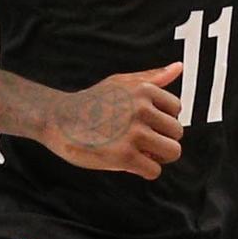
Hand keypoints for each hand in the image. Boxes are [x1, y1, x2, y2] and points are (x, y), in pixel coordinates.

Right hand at [46, 63, 184, 179]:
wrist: (59, 120)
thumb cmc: (91, 102)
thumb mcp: (121, 82)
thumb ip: (152, 77)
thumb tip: (178, 67)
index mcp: (144, 90)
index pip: (176, 109)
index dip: (161, 119)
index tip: (145, 124)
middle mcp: (142, 109)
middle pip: (177, 132)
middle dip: (162, 139)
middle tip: (141, 142)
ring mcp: (134, 133)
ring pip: (172, 152)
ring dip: (158, 157)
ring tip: (140, 153)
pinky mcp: (124, 156)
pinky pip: (154, 170)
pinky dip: (145, 172)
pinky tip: (131, 164)